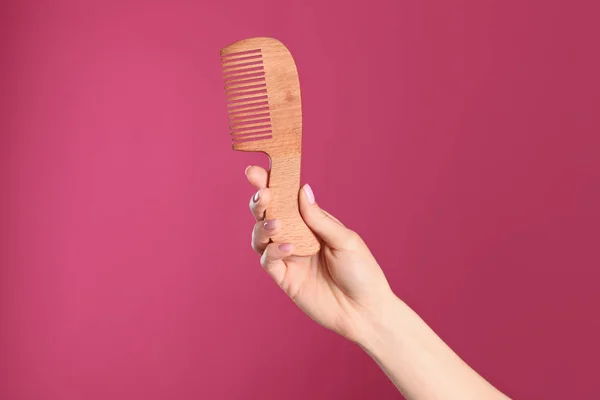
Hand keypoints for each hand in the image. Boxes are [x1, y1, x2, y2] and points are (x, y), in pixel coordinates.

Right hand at [245, 166, 393, 342]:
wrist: (365, 311)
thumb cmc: (362, 272)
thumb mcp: (345, 240)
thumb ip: (319, 218)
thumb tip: (302, 189)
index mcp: (311, 222)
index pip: (287, 198)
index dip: (270, 183)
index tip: (257, 171)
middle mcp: (296, 237)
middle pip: (268, 213)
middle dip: (260, 200)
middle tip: (262, 193)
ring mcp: (289, 258)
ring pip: (261, 236)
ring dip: (263, 226)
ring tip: (275, 222)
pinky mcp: (285, 279)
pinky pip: (269, 261)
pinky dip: (273, 251)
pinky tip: (288, 248)